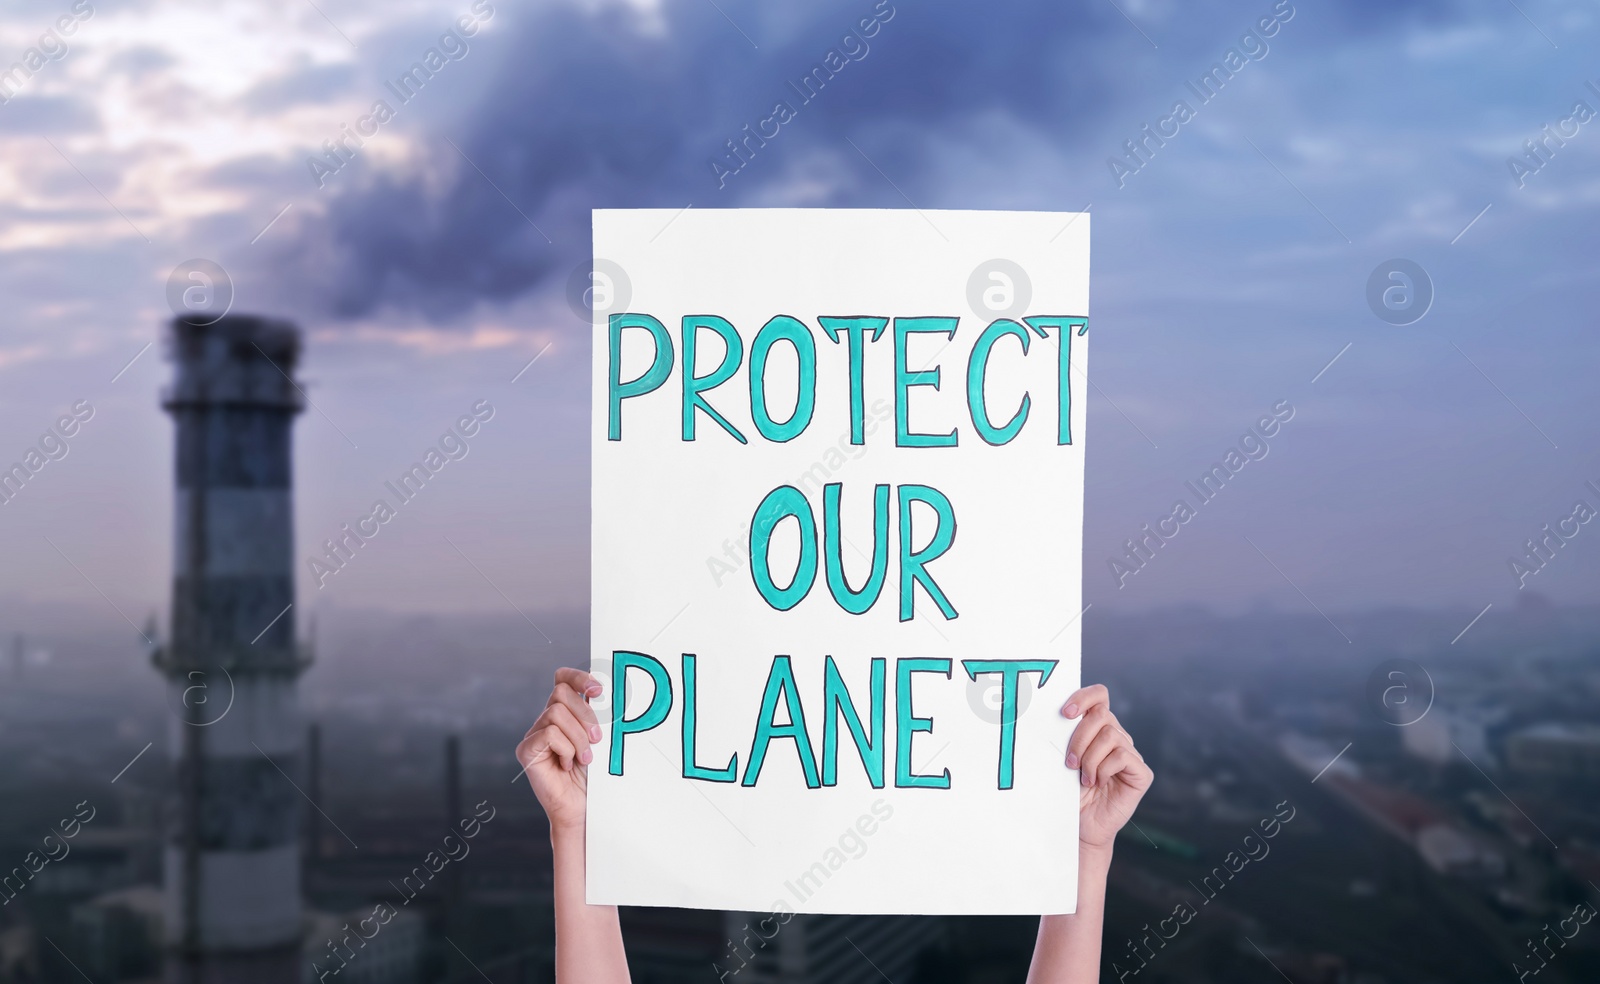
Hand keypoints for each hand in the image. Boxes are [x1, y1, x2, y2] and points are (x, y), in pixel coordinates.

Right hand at [516, 667, 603, 834]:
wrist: (583, 809)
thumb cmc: (594, 777)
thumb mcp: (600, 739)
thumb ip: (597, 716)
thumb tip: (603, 691)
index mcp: (565, 713)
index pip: (563, 679)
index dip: (579, 677)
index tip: (598, 690)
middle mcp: (546, 720)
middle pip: (561, 692)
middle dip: (585, 714)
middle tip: (598, 739)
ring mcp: (534, 735)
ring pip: (556, 713)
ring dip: (578, 736)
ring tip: (585, 758)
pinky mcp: (526, 751)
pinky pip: (549, 734)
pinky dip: (565, 748)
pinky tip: (568, 765)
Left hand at [1061, 684, 1152, 854]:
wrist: (1080, 827)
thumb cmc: (1068, 792)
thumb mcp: (1062, 759)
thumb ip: (1065, 736)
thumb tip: (1056, 714)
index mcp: (1097, 729)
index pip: (1099, 696)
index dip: (1084, 697)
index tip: (1064, 713)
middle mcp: (1117, 737)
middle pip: (1102, 715)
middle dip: (1080, 737)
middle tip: (1069, 762)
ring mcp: (1130, 754)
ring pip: (1111, 736)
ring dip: (1090, 758)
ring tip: (1082, 777)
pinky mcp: (1141, 773)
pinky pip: (1123, 756)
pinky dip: (1104, 769)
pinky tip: (1097, 783)